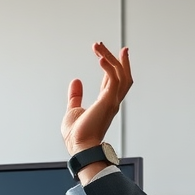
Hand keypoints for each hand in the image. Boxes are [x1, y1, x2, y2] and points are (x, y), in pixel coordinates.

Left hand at [61, 42, 132, 156]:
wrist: (79, 147)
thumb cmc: (77, 135)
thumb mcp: (73, 111)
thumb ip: (75, 96)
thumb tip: (76, 81)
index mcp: (105, 103)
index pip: (112, 80)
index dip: (112, 66)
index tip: (108, 54)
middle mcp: (112, 100)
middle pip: (122, 75)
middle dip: (117, 59)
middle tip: (110, 47)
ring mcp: (112, 100)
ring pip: (120, 74)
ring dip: (111, 58)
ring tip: (99, 47)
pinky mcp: (108, 101)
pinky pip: (113, 79)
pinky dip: (108, 67)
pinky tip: (100, 58)